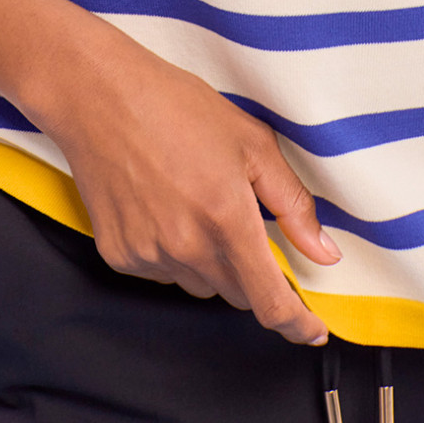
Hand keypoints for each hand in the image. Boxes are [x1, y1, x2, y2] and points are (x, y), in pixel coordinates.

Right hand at [42, 38, 339, 346]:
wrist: (98, 94)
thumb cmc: (175, 106)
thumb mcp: (250, 140)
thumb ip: (292, 203)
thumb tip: (325, 253)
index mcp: (227, 219)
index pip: (270, 303)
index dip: (297, 324)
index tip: (311, 329)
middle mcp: (187, 246)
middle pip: (237, 294)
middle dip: (250, 271)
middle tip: (239, 222)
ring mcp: (148, 253)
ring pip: (199, 283)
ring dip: (209, 262)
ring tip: (193, 202)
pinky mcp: (118, 253)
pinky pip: (161, 271)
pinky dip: (170, 252)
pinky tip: (161, 205)